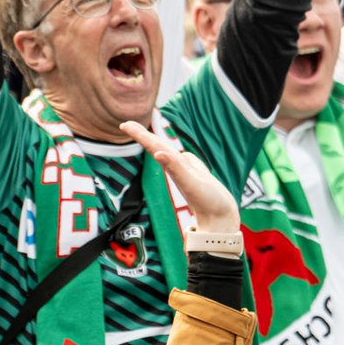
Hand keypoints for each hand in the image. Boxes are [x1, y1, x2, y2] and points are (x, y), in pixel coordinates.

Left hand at [119, 120, 238, 232]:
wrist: (220, 219)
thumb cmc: (207, 203)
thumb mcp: (190, 183)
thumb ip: (175, 168)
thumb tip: (156, 153)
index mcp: (173, 167)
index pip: (153, 146)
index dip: (139, 134)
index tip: (123, 125)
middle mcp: (177, 168)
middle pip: (157, 147)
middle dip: (143, 135)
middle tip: (127, 124)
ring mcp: (187, 172)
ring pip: (169, 152)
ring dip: (156, 142)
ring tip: (146, 134)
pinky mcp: (197, 176)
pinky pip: (183, 161)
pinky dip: (176, 154)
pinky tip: (173, 154)